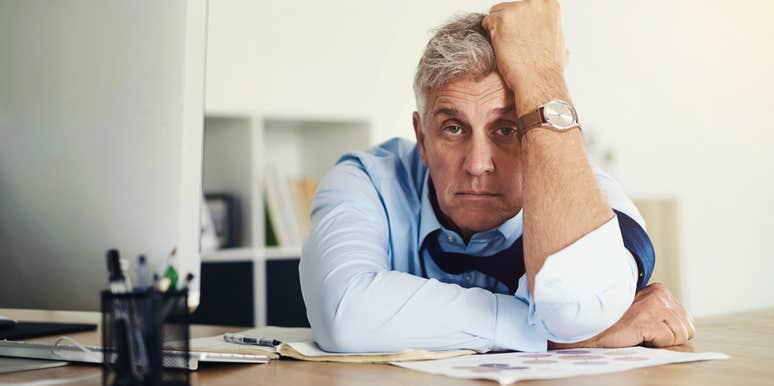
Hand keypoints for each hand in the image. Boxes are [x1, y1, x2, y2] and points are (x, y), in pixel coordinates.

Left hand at [482, 1, 569, 112]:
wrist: (539, 81)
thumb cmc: (547, 67)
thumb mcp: (558, 40)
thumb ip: (548, 27)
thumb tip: (548, 29)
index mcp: (549, 4)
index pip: (523, 4)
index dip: (519, 21)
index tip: (521, 35)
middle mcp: (534, 2)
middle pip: (508, 7)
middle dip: (507, 25)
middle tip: (514, 44)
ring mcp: (518, 9)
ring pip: (496, 14)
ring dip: (497, 30)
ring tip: (509, 48)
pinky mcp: (502, 19)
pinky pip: (486, 22)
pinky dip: (489, 36)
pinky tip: (502, 48)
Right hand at [550, 283, 695, 348]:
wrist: (591, 326)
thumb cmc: (613, 321)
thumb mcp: (640, 310)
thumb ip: (659, 312)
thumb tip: (680, 326)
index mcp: (659, 290)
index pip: (684, 317)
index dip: (669, 330)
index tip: (650, 329)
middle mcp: (660, 295)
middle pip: (687, 326)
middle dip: (669, 336)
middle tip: (645, 333)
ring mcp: (656, 306)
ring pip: (682, 333)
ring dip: (663, 340)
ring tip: (641, 334)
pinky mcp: (651, 320)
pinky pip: (670, 339)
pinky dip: (656, 343)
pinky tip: (638, 336)